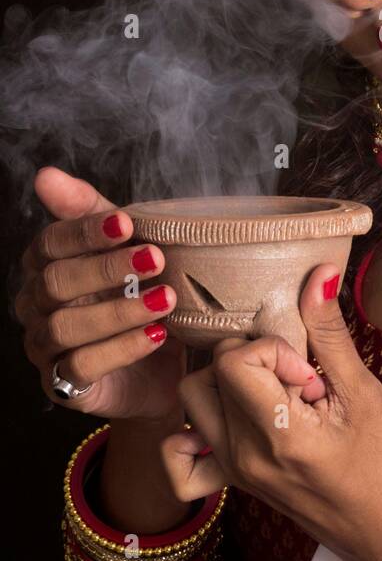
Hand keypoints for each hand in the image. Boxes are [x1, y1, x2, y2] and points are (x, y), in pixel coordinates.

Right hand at [15, 166, 184, 421]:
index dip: (86, 231)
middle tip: (156, 259)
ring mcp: (45, 348)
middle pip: (56, 282)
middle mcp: (36, 306)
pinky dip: (122, 348)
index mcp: (46, 265)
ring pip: (66, 326)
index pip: (50, 242)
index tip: (127, 223)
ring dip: (119, 310)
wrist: (160, 367)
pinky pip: (82, 366)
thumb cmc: (136, 294)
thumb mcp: (123, 247)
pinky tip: (157, 335)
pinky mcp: (63, 386)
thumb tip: (44, 174)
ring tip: (166, 300)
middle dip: (107, 268)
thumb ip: (90, 211)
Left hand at [161, 262, 381, 560]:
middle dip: (253, 359)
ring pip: (192, 400)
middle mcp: (241, 454)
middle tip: (297, 380)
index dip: (272, 350)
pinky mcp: (230, 480)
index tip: (308, 369)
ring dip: (228, 383)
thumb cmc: (381, 464)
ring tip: (276, 395)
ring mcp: (230, 469)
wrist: (380, 530)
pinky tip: (231, 418)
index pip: (233, 362)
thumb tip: (319, 272)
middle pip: (208, 372)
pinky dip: (191, 431)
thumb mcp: (363, 393)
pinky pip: (180, 457)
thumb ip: (331, 332)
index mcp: (277, 434)